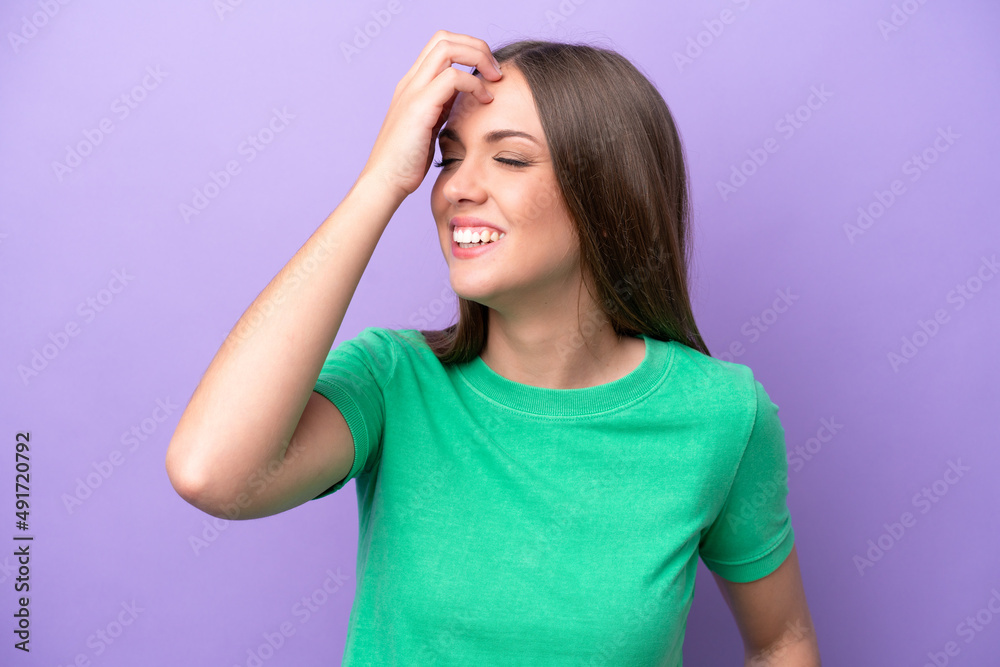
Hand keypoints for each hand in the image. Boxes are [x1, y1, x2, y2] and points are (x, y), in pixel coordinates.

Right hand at [358, 30, 502, 200]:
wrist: (385, 182)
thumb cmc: (407, 163)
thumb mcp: (429, 127)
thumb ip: (443, 108)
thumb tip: (467, 100)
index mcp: (413, 84)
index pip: (441, 46)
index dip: (468, 50)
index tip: (488, 73)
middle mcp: (411, 81)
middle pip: (445, 38)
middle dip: (477, 47)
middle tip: (496, 71)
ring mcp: (412, 91)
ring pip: (448, 49)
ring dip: (479, 58)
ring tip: (495, 80)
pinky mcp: (419, 107)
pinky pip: (452, 78)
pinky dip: (475, 84)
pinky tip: (486, 101)